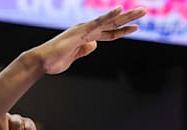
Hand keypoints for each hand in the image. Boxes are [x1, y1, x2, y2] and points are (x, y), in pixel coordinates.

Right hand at [30, 7, 145, 74]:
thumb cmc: (54, 61)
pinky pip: (98, 22)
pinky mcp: (81, 31)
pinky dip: (109, 16)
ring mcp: (85, 29)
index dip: (122, 30)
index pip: (109, 32)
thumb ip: (84, 50)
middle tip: (144, 11)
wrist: (41, 62)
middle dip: (129, 18)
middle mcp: (87, 29)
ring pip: (110, 21)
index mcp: (87, 36)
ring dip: (126, 15)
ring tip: (142, 11)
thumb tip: (94, 45)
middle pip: (113, 23)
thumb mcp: (74, 57)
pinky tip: (120, 9)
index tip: (136, 27)